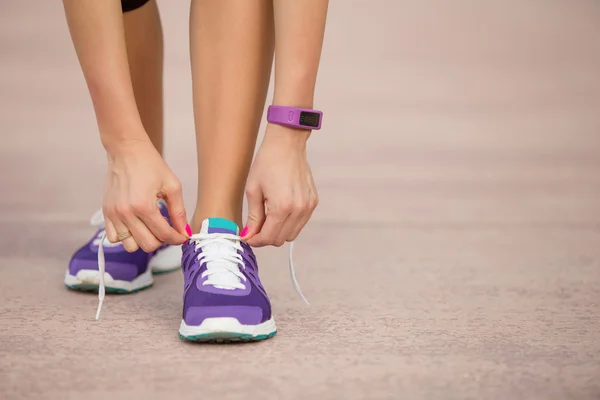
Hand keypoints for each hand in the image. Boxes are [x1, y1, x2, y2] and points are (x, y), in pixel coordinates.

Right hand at [102, 139, 188, 251]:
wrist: (126, 150)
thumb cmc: (151, 165)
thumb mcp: (172, 186)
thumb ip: (179, 212)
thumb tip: (184, 232)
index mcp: (144, 206)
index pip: (164, 234)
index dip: (177, 238)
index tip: (183, 236)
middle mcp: (126, 213)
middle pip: (148, 245)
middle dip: (162, 241)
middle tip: (168, 229)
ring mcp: (113, 214)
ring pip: (130, 246)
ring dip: (144, 240)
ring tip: (151, 227)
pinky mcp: (106, 212)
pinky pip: (114, 238)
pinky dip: (126, 237)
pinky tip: (136, 226)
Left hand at [241, 124, 318, 246]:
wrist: (287, 144)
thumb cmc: (266, 163)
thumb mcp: (253, 190)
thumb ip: (253, 216)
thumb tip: (249, 235)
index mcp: (281, 207)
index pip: (268, 237)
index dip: (255, 240)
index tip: (247, 237)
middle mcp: (298, 210)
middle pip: (281, 239)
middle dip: (266, 238)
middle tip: (255, 229)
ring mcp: (308, 207)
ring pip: (292, 234)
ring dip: (278, 232)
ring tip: (267, 219)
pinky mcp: (313, 202)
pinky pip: (301, 223)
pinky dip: (289, 223)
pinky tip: (280, 212)